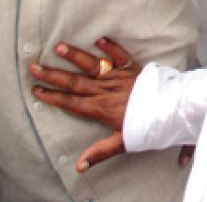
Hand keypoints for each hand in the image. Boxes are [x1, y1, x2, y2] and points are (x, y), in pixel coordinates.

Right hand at [30, 38, 141, 172]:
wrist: (172, 111)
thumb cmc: (147, 127)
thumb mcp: (122, 142)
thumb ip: (99, 152)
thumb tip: (78, 167)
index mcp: (101, 108)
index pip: (72, 102)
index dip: (53, 97)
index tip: (36, 90)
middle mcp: (107, 90)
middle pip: (76, 82)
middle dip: (53, 75)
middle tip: (34, 67)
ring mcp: (120, 77)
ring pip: (94, 65)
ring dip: (76, 56)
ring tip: (59, 47)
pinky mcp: (133, 68)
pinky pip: (121, 55)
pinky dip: (111, 47)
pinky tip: (99, 39)